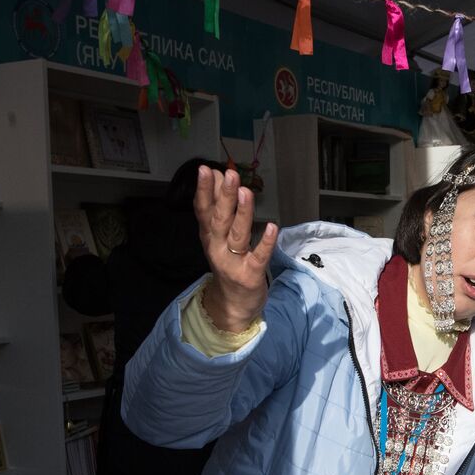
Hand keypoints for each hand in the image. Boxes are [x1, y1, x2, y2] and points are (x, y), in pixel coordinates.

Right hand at [196, 164, 276, 331]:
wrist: (233, 305)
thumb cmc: (228, 263)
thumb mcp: (218, 237)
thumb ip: (218, 208)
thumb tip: (220, 176)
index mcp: (209, 236)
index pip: (203, 210)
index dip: (203, 190)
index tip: (205, 169)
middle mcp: (217, 247)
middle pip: (220, 219)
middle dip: (224, 196)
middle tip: (229, 174)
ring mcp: (233, 262)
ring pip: (237, 235)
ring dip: (242, 213)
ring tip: (246, 192)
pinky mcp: (251, 275)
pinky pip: (259, 257)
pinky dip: (265, 243)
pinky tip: (271, 227)